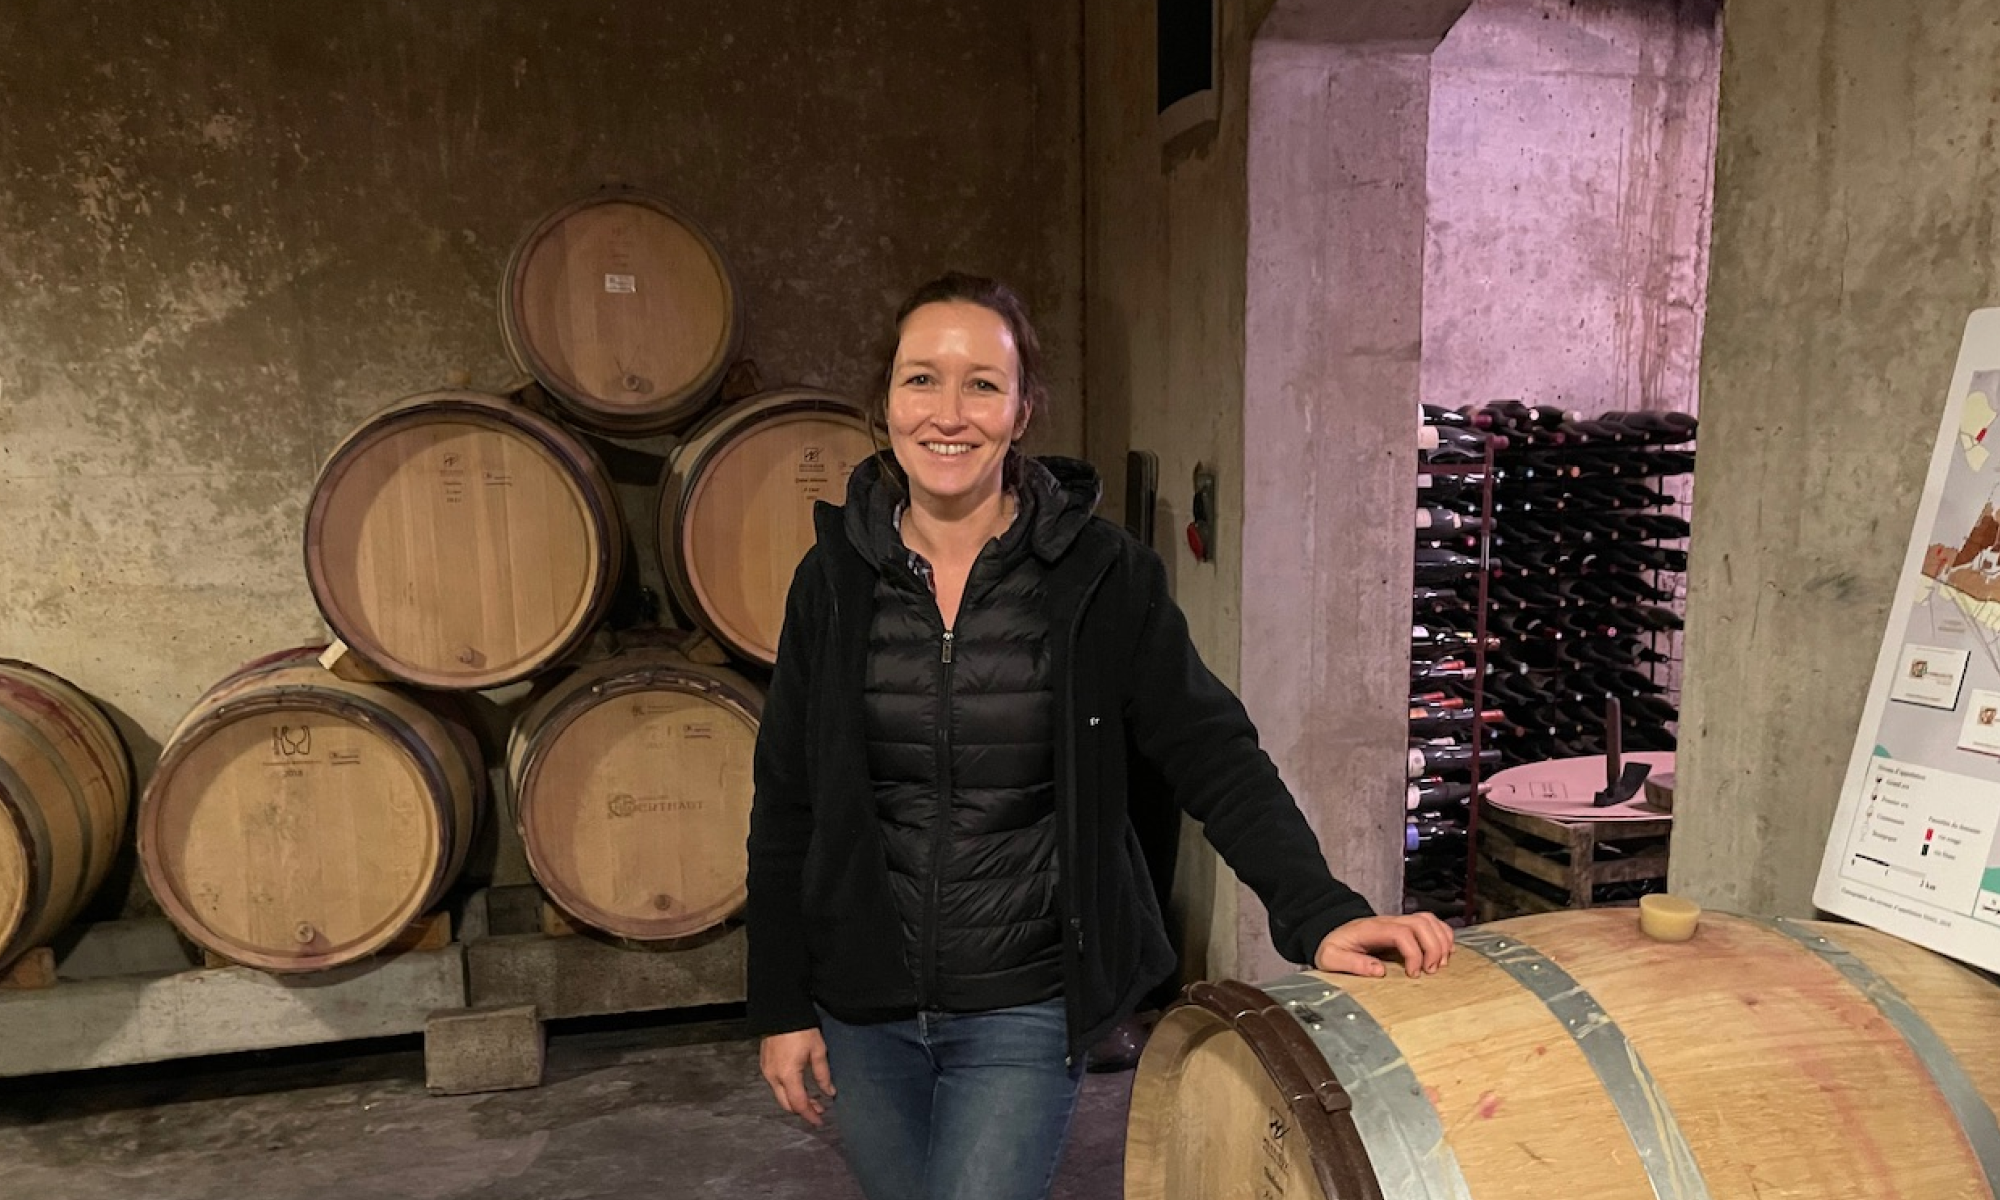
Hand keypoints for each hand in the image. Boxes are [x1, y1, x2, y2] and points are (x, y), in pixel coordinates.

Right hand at [760, 1029, 835, 1126]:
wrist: (781, 1011)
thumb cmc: (801, 1029)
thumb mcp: (818, 1051)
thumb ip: (823, 1075)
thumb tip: (829, 1092)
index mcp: (788, 1075)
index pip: (799, 1104)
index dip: (810, 1115)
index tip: (820, 1121)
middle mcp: (774, 1077)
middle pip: (787, 1104)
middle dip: (803, 1110)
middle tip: (819, 1109)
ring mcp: (767, 1071)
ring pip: (780, 1096)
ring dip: (795, 1100)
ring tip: (812, 1098)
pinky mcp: (764, 1064)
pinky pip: (775, 1085)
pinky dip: (788, 1091)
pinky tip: (799, 1086)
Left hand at [1313, 914, 1453, 977]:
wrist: (1331, 934)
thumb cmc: (1333, 947)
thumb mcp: (1331, 958)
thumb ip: (1351, 964)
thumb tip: (1378, 970)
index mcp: (1372, 929)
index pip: (1402, 933)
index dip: (1414, 953)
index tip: (1413, 974)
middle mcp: (1388, 922)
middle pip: (1421, 923)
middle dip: (1433, 948)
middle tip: (1431, 971)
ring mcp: (1398, 922)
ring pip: (1429, 920)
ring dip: (1441, 941)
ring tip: (1440, 964)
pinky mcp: (1405, 927)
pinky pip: (1430, 923)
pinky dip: (1442, 935)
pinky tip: (1443, 952)